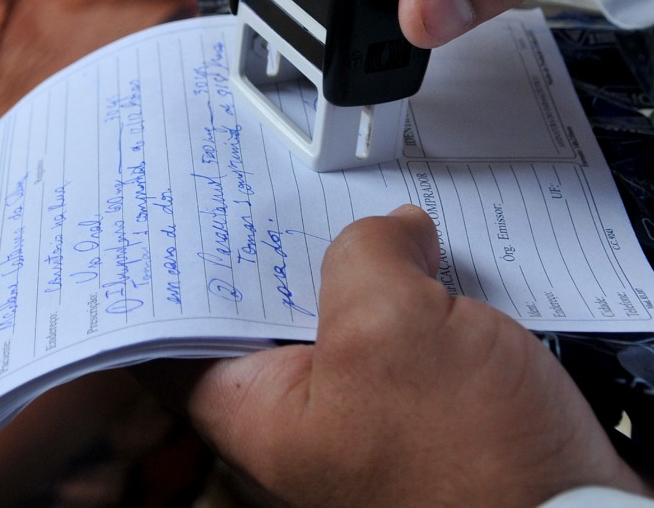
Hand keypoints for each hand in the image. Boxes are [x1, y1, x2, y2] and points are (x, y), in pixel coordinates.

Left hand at [182, 206, 653, 506]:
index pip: (179, 335)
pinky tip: (450, 262)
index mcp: (259, 413)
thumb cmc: (474, 468)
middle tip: (302, 187)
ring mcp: (370, 419)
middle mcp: (304, 422)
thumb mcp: (392, 325)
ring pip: (352, 319)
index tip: (186, 211)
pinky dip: (429, 297)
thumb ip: (366, 254)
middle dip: (293, 249)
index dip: (182, 271)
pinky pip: (415, 339)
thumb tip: (392, 231)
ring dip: (374, 268)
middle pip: (272, 313)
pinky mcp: (434, 415)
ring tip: (392, 218)